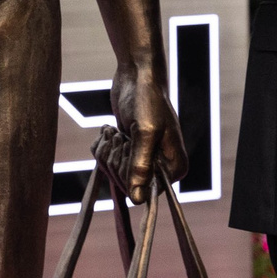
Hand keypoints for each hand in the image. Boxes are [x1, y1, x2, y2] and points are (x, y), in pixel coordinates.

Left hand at [110, 58, 185, 204]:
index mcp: (174, 168)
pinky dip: (102, 145)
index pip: (145, 194)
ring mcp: (142, 159)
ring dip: (107, 151)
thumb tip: (138, 201)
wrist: (137, 76)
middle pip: (126, 185)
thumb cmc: (148, 100)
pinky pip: (105, 161)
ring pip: (113, 173)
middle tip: (120, 136)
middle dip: (115, 159)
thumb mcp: (145, 133)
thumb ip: (141, 166)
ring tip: (114, 131)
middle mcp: (161, 168)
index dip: (128, 174)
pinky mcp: (126, 150)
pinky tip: (109, 129)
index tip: (127, 147)